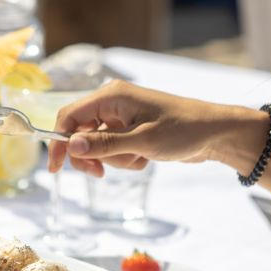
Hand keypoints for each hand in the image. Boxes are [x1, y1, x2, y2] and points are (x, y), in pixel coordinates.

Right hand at [48, 80, 233, 176]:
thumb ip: (104, 145)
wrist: (214, 134)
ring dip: (113, 160)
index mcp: (111, 96)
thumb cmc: (182, 131)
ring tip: (138, 160)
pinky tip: (145, 158)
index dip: (58, 142)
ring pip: (97, 145)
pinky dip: (124, 159)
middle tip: (100, 174)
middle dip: (90, 156)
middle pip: (79, 133)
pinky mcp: (130, 130)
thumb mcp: (142, 141)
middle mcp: (112, 103)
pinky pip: (113, 149)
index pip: (69, 117)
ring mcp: (121, 117)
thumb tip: (71, 146)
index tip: (56, 169)